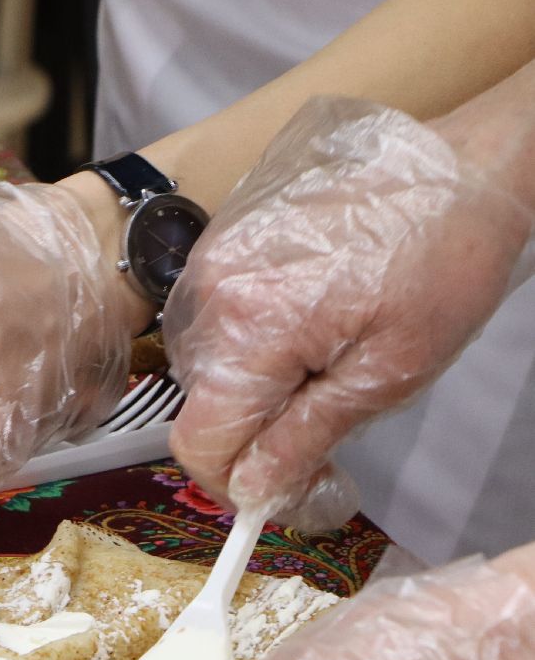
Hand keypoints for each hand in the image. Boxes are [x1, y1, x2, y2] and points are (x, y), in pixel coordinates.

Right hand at [165, 96, 532, 527]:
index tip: (278, 492)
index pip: (200, 442)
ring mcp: (209, 259)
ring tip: (328, 359)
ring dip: (256, 382)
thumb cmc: (442, 260)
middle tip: (328, 426)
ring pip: (208, 365)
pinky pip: (216, 318)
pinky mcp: (221, 240)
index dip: (235, 483)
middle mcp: (209, 292)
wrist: (459, 167)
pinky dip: (254, 338)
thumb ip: (307, 438)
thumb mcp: (390, 372)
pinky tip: (313, 319)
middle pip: (203, 405)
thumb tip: (256, 491)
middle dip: (256, 430)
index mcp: (248, 328)